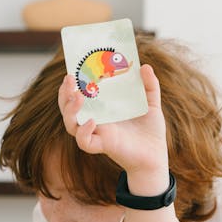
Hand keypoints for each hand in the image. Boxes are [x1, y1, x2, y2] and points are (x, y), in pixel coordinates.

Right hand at [58, 64, 168, 178]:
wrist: (156, 155)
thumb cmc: (150, 131)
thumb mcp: (151, 103)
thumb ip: (150, 85)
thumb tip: (146, 66)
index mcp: (103, 110)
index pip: (79, 96)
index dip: (71, 85)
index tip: (73, 70)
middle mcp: (96, 121)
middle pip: (68, 109)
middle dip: (64, 94)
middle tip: (69, 79)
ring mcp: (98, 134)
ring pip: (71, 125)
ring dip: (69, 111)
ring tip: (78, 96)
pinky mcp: (103, 146)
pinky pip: (84, 142)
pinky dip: (84, 132)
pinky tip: (92, 121)